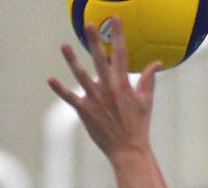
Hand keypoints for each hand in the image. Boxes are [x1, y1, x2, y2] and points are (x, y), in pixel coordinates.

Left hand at [48, 17, 160, 160]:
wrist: (127, 149)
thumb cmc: (138, 125)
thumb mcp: (147, 100)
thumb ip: (149, 79)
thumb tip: (156, 63)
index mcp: (123, 84)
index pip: (121, 54)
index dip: (118, 35)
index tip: (115, 20)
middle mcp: (108, 88)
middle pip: (100, 60)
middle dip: (95, 41)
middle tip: (89, 25)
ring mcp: (95, 99)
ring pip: (81, 75)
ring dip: (72, 60)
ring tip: (64, 45)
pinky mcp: (84, 111)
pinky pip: (69, 98)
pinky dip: (60, 89)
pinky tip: (50, 79)